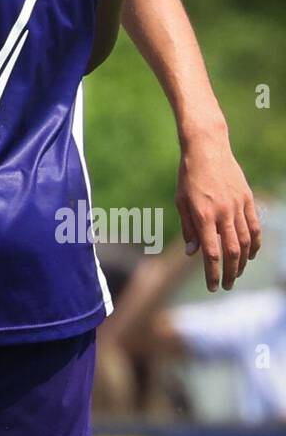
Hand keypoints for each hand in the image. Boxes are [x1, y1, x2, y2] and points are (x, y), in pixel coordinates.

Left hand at [175, 126, 260, 291]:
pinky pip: (255, 226)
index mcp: (203, 215)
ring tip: (236, 272)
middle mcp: (222, 213)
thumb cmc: (188, 176)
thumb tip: (192, 253)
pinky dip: (255, 244)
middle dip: (229, 273)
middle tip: (226, 285)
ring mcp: (237, 205)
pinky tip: (251, 254)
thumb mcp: (180, 201)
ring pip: (246, 241)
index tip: (212, 287)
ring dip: (242, 261)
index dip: (212, 273)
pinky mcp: (247, 199)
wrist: (206, 148)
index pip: (211, 253)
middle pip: (231, 252)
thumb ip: (188, 228)